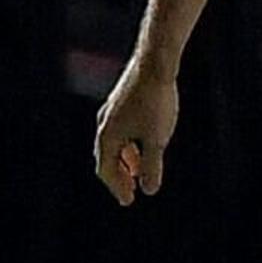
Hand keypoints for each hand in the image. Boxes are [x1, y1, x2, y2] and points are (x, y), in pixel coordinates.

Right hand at [92, 57, 178, 201]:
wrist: (155, 62)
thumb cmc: (155, 101)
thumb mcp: (157, 139)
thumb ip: (153, 166)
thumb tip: (149, 189)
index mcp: (107, 136)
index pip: (106, 170)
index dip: (117, 187)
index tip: (128, 200)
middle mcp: (104, 124)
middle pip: (106, 158)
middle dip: (119, 176)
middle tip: (129, 191)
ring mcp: (111, 111)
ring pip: (115, 143)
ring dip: (126, 160)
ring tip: (140, 170)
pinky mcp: (121, 100)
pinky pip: (120, 130)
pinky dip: (130, 143)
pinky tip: (145, 143)